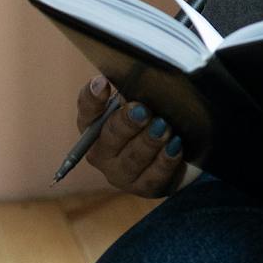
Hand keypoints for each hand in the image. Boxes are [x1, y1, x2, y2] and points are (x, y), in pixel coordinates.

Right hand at [77, 75, 186, 197]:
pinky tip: (175, 146)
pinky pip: (152, 176)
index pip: (87, 110)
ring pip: (132, 158)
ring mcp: (120, 173)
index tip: (103, 83)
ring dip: (148, 141)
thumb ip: (133, 89)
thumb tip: (138, 74)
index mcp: (94, 125)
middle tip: (142, 110)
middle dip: (126, 122)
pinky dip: (165, 160)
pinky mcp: (143, 187)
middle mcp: (101, 152)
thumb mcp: (139, 100)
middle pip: (109, 137)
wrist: (169, 153)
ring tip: (164, 127)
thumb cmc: (149, 119)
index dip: (93, 98)